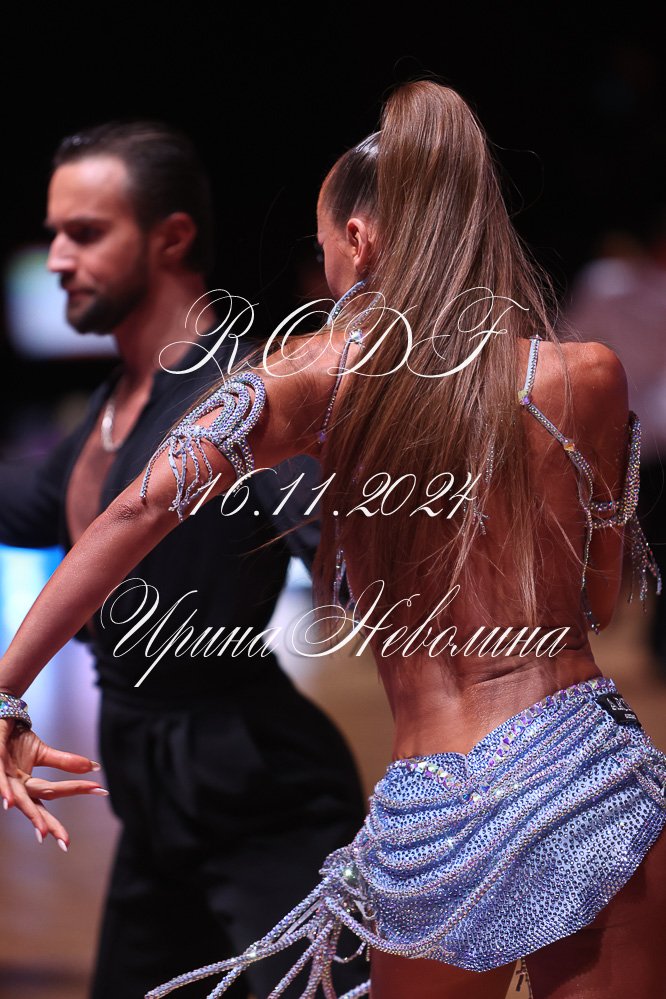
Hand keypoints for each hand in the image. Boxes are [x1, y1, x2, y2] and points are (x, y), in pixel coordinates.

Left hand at [0, 718, 107, 849]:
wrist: (0, 720)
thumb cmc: (15, 739)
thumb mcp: (43, 752)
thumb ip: (65, 762)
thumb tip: (94, 767)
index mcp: (26, 785)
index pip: (51, 796)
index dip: (73, 793)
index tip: (98, 793)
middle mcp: (15, 786)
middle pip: (34, 806)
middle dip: (48, 825)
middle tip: (65, 840)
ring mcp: (4, 776)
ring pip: (18, 798)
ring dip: (30, 814)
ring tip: (43, 831)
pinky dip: (4, 791)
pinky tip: (9, 803)